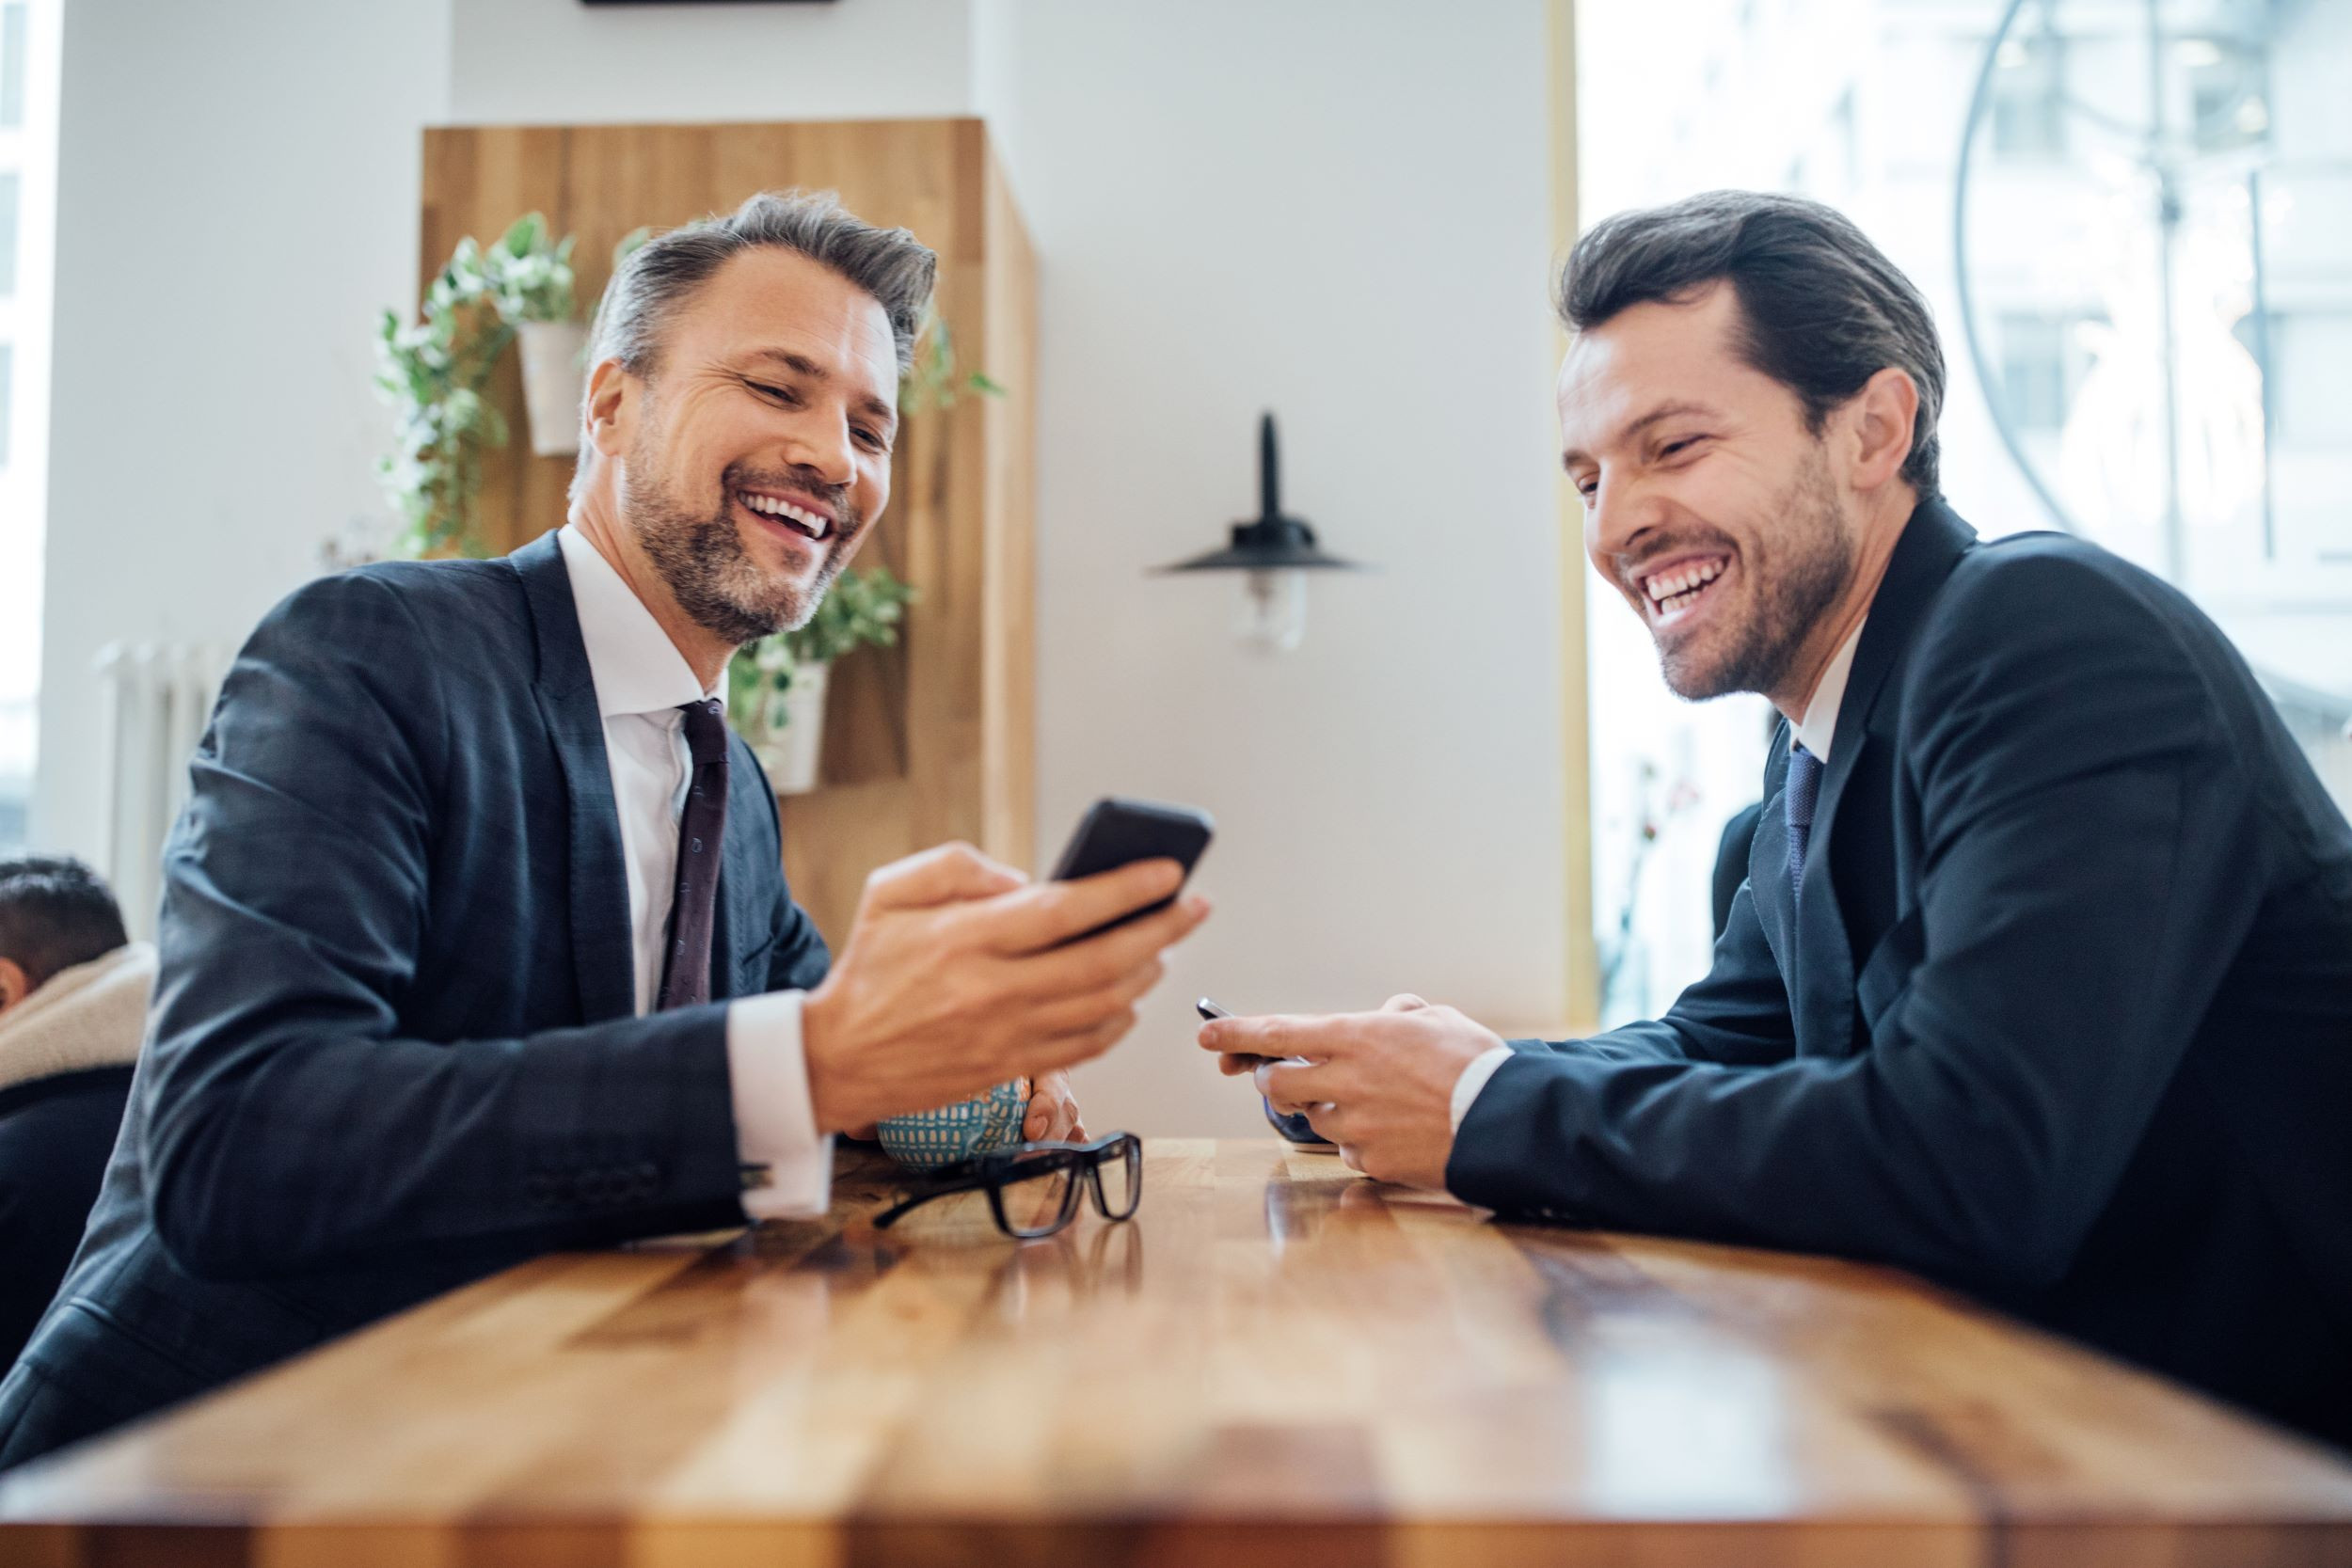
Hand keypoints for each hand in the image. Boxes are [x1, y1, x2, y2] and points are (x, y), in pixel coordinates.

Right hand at [803, 842, 1208, 1134]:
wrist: (838, 1057)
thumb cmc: (871, 964)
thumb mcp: (893, 890)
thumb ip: (960, 865)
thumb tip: (1028, 880)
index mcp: (966, 937)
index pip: (1065, 910)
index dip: (1126, 890)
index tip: (1170, 871)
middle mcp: (993, 989)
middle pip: (1101, 961)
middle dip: (1161, 930)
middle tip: (1195, 906)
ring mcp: (1006, 1035)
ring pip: (1103, 1007)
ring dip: (1147, 974)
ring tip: (1167, 946)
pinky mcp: (1011, 1067)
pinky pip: (1086, 1047)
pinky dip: (1120, 1020)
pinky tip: (1132, 997)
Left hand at [1197, 993, 1499, 1189]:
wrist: (1509, 1122)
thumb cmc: (1476, 1065)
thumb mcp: (1437, 1019)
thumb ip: (1399, 1013)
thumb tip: (1385, 1015)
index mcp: (1357, 1037)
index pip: (1277, 1034)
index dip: (1235, 1035)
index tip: (1207, 1037)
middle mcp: (1346, 1081)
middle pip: (1276, 1084)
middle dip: (1274, 1080)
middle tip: (1291, 1076)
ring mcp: (1355, 1125)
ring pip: (1312, 1118)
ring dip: (1328, 1108)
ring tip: (1376, 1103)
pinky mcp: (1369, 1162)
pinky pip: (1346, 1149)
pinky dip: (1361, 1139)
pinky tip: (1396, 1131)